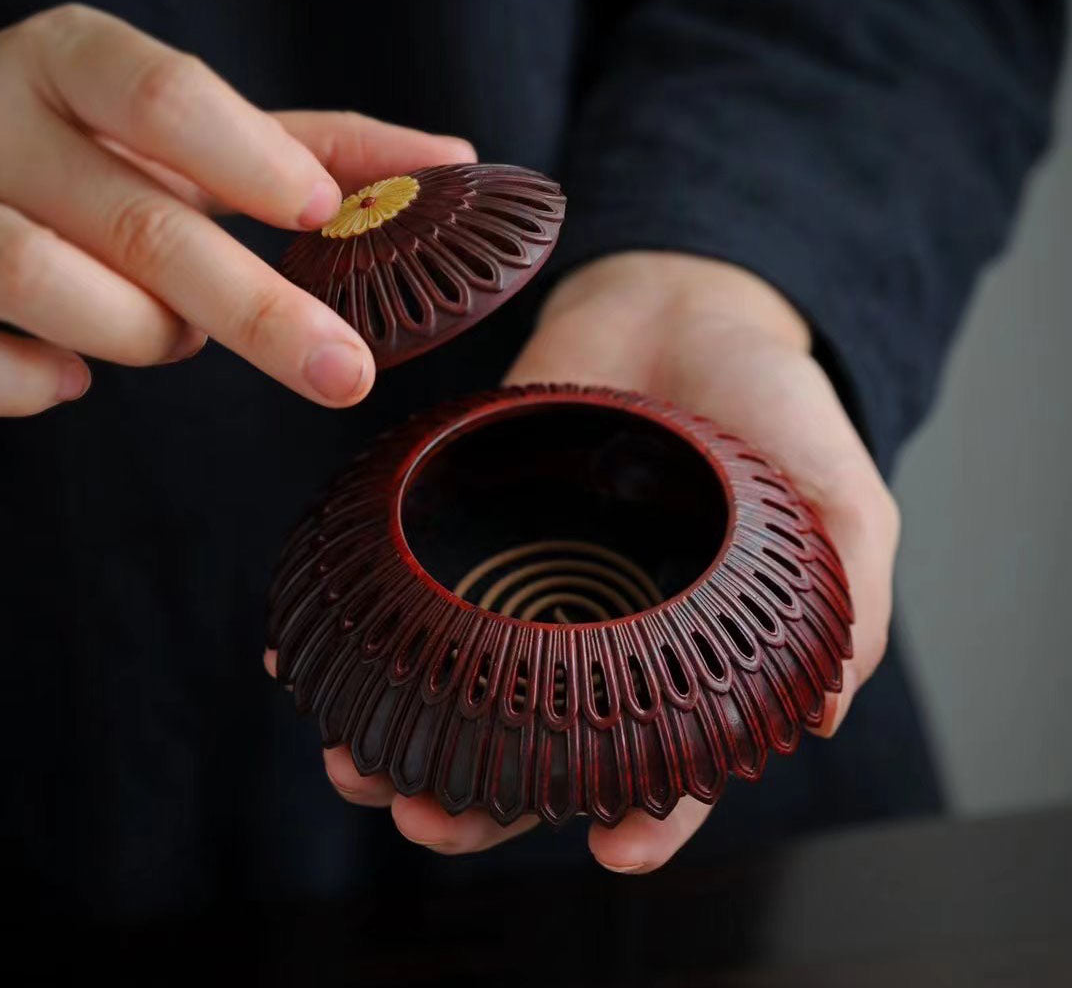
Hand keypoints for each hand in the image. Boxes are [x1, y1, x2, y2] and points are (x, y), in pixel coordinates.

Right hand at [0, 3, 474, 415]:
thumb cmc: (95, 156)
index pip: (158, 92)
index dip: (246, 155)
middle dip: (257, 310)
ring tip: (169, 332)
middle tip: (345, 373)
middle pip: (138, 221)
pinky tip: (68, 376)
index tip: (321, 213)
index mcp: (72, 66)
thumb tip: (448, 161)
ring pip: (48, 282)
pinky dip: (37, 382)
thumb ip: (303, 147)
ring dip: (141, 333)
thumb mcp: (187, 136)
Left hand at [271, 251, 897, 871]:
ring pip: (461, 686)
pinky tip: (306, 657)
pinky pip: (413, 588)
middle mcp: (601, 631)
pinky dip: (363, 627)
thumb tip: (822, 718)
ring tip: (354, 767)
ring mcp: (530, 578)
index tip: (614, 853)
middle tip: (426, 818)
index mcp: (690, 648)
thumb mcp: (838, 496)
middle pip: (537, 744)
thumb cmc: (774, 401)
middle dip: (482, 798)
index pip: (668, 760)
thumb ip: (845, 599)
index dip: (648, 818)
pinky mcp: (473, 523)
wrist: (683, 298)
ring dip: (405, 734)